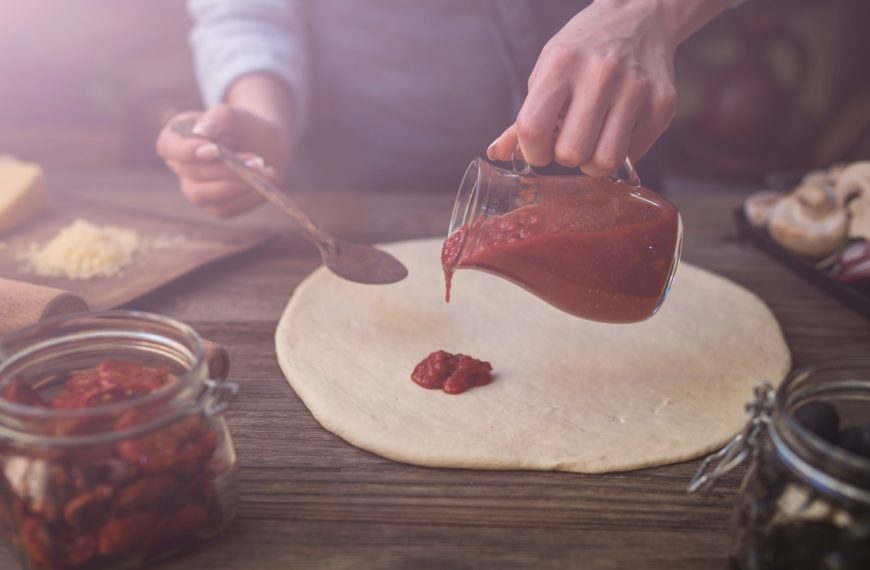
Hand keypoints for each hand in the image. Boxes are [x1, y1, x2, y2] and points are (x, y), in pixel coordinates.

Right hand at [156, 103, 290, 217]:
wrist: (267, 147)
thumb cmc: (245, 128)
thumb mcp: (236, 116)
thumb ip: (218, 118)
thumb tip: (201, 133)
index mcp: (177, 137)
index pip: (168, 146)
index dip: (187, 151)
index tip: (214, 150)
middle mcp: (180, 165)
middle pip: (190, 172)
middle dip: (225, 168)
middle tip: (257, 160)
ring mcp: (194, 188)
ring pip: (202, 195)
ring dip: (235, 185)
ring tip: (262, 170)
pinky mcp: (215, 206)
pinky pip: (224, 208)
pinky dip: (246, 195)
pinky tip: (262, 181)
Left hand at [488, 1, 680, 177]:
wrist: (640, 17)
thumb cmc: (583, 51)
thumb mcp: (547, 72)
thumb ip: (523, 118)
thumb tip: (496, 154)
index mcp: (561, 65)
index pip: (533, 130)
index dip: (532, 153)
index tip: (540, 149)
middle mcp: (600, 74)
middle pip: (571, 153)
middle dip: (566, 157)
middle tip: (571, 141)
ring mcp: (636, 88)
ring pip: (606, 161)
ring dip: (594, 162)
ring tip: (594, 142)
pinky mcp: (663, 102)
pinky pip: (634, 154)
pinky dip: (623, 150)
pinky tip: (618, 129)